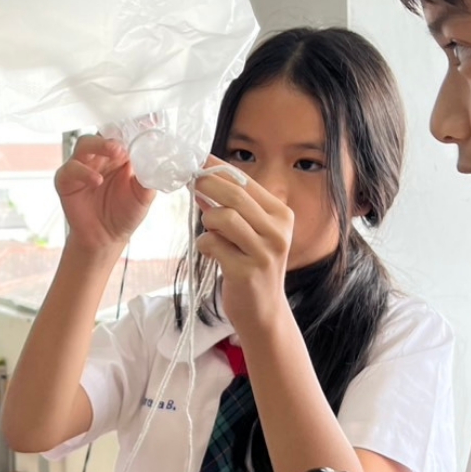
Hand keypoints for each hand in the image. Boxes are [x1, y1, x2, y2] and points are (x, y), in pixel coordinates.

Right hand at [56, 136, 153, 254]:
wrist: (106, 239)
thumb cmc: (125, 214)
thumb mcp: (144, 196)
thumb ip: (149, 177)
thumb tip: (155, 160)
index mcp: (120, 156)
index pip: (123, 134)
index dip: (132, 127)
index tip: (145, 123)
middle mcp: (100, 158)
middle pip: (101, 135)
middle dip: (112, 137)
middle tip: (122, 146)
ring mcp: (82, 166)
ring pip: (84, 144)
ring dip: (98, 146)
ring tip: (114, 154)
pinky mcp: (66, 180)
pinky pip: (70, 169)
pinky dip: (82, 172)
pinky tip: (96, 181)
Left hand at [194, 158, 293, 330]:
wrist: (263, 312)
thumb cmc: (251, 267)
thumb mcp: (250, 233)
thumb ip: (231, 208)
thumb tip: (202, 180)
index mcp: (280, 215)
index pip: (246, 182)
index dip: (218, 167)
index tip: (197, 159)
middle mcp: (277, 231)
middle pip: (234, 195)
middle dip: (206, 184)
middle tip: (189, 182)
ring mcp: (264, 252)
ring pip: (222, 217)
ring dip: (207, 221)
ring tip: (210, 233)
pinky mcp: (246, 271)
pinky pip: (212, 244)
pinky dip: (204, 245)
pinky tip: (212, 254)